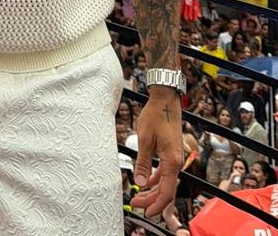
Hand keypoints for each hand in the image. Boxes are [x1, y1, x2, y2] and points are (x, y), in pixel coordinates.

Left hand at [129, 95, 182, 218]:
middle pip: (166, 190)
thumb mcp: (144, 139)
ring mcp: (175, 157)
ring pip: (165, 182)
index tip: (145, 212)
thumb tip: (140, 182)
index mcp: (172, 161)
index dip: (156, 205)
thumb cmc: (156, 115)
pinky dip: (156, 179)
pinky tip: (147, 181)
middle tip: (136, 203)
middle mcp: (176, 162)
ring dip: (153, 190)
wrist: (165, 99)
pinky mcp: (171, 152)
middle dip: (151, 200)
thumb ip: (143, 162)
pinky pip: (165, 172)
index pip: (166, 192)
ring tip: (139, 195)